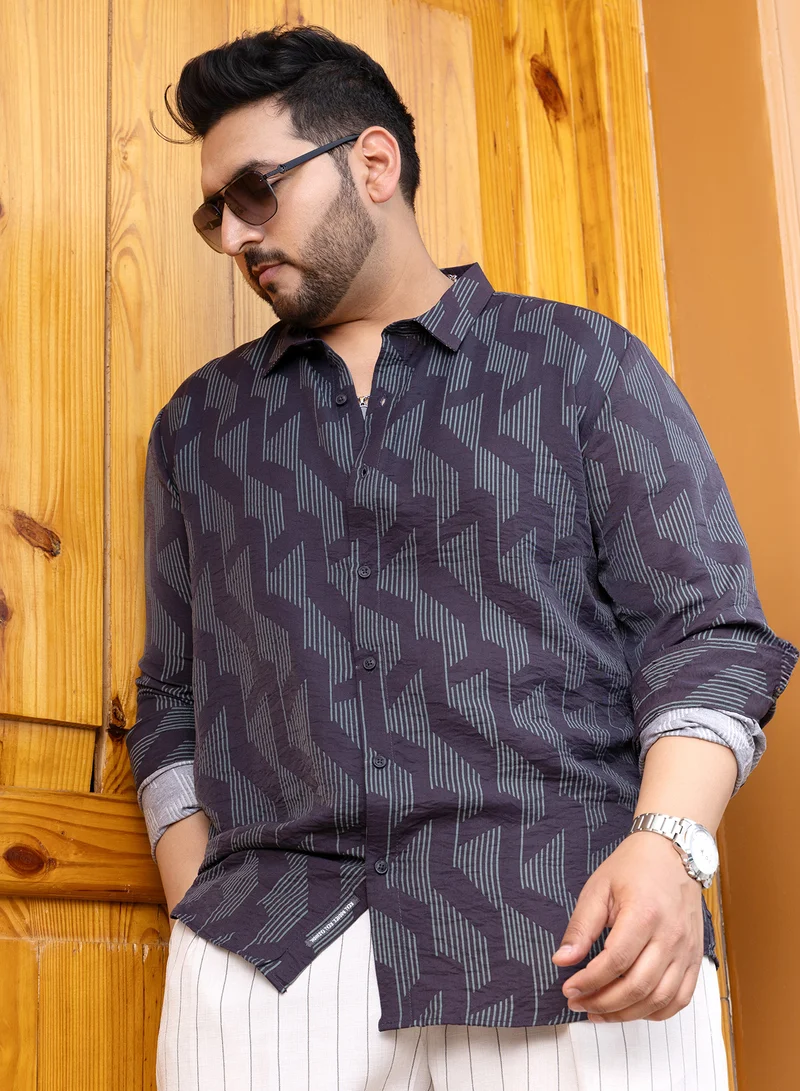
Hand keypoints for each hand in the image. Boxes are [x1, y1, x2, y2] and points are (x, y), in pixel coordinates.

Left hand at [552, 831, 704, 1021]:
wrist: (673, 852)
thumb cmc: (634, 867)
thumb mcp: (598, 888)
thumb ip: (581, 927)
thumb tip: (561, 960)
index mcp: (643, 915)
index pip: (615, 962)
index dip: (589, 982)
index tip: (569, 988)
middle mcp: (670, 936)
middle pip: (637, 987)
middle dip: (603, 1003)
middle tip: (578, 1003)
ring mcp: (686, 950)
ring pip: (659, 999)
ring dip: (627, 1014)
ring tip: (600, 1011)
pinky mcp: (694, 958)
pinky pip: (680, 998)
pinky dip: (656, 1012)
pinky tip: (633, 1009)